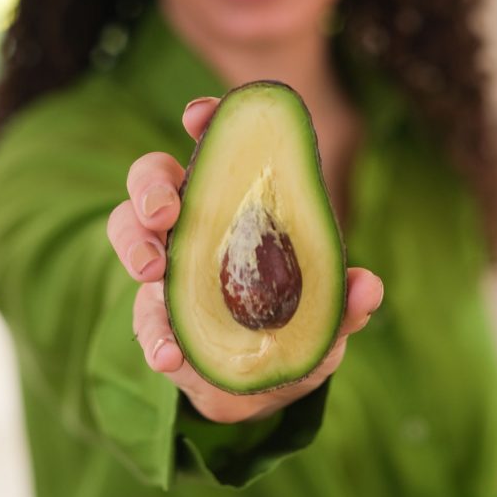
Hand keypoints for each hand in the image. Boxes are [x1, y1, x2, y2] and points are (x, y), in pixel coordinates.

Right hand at [107, 96, 383, 423]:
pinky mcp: (155, 315)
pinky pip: (141, 317)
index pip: (216, 143)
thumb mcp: (324, 313)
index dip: (206, 121)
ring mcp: (168, 266)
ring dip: (135, 245)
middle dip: (151, 186)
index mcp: (237, 198)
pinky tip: (170, 353)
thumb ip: (342, 300)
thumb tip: (367, 287)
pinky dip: (154, 335)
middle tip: (165, 211)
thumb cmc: (294, 321)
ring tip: (154, 271)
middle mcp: (194, 221)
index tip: (199, 115)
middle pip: (151, 177)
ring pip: (129, 231)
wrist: (263, 382)